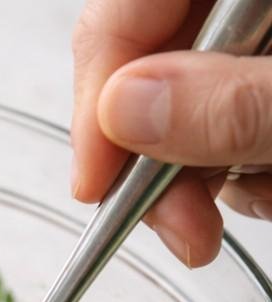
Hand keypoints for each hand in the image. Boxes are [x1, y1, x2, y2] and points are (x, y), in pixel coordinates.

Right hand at [72, 0, 271, 266]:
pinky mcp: (253, 84)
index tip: (95, 186)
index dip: (96, 101)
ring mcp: (249, 44)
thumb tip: (123, 113)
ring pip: (176, 112)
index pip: (122, 14)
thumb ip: (230, 103)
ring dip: (202, 176)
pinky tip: (270, 176)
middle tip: (185, 230)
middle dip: (154, 161)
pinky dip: (236, 171)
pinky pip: (214, 128)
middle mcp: (238, 6)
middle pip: (141, 70)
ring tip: (265, 191)